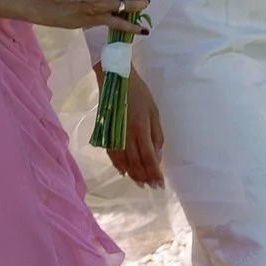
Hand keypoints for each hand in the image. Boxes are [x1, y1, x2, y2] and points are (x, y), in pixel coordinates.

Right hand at [105, 68, 165, 187]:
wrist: (115, 78)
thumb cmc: (139, 93)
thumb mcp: (154, 111)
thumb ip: (157, 135)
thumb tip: (157, 156)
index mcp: (140, 129)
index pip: (148, 158)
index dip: (154, 173)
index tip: (160, 184)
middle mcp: (126, 136)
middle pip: (135, 163)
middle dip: (145, 177)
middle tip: (151, 187)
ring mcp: (113, 135)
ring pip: (123, 161)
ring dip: (132, 174)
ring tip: (140, 183)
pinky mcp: (105, 133)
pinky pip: (111, 154)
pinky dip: (117, 165)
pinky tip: (123, 171)